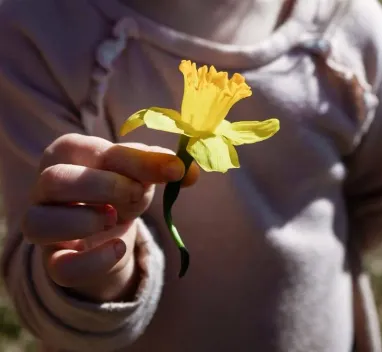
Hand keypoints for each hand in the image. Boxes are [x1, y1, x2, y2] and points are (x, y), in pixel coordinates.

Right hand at [22, 133, 198, 301]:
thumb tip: (189, 171)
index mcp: (68, 153)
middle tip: (136, 194)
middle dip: (104, 187)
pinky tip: (118, 248)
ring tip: (114, 218)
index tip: (173, 170)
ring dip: (85, 220)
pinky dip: (94, 261)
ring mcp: (44, 226)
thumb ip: (161, 166)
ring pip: (38, 223)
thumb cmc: (119, 190)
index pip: (91, 150)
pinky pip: (61, 268)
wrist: (105, 230)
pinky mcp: (54, 261)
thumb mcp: (139, 173)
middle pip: (54, 180)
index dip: (135, 160)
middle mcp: (45, 187)